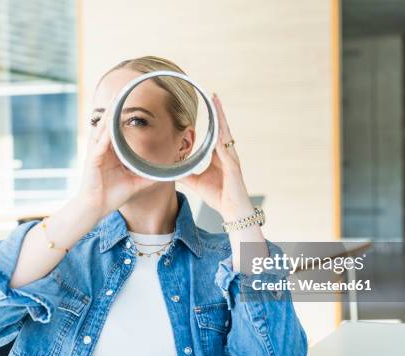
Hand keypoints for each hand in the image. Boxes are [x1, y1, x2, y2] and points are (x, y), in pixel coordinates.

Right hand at [76, 105, 155, 218]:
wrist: (96, 209)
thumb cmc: (111, 197)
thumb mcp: (135, 184)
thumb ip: (147, 178)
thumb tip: (163, 175)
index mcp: (110, 154)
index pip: (115, 131)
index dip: (120, 116)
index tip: (127, 103)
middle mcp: (102, 150)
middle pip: (108, 124)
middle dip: (113, 108)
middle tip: (120, 91)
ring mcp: (96, 154)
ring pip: (103, 129)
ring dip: (108, 114)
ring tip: (114, 99)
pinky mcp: (93, 160)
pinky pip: (100, 143)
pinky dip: (105, 133)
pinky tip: (109, 123)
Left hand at [180, 94, 254, 221]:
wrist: (231, 211)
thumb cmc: (218, 196)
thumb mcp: (195, 182)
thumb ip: (185, 174)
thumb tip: (171, 169)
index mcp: (220, 156)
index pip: (216, 133)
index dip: (214, 120)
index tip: (210, 105)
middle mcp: (227, 154)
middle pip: (223, 128)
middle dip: (219, 112)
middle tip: (214, 96)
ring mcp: (231, 158)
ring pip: (226, 132)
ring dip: (221, 117)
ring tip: (217, 102)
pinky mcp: (233, 165)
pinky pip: (226, 146)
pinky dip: (222, 134)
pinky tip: (218, 125)